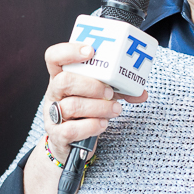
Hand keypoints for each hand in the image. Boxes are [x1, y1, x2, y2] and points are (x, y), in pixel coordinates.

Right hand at [43, 42, 147, 163]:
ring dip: (99, 107)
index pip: (54, 57)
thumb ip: (119, 90)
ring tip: (115, 109)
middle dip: (91, 85)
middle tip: (110, 92)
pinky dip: (91, 126)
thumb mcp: (100, 95)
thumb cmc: (85, 111)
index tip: (90, 51)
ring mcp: (52, 115)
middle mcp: (53, 94)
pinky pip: (71, 130)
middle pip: (64, 81)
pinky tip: (102, 124)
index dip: (69, 51)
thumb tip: (141, 93)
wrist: (71, 143)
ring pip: (71, 106)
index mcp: (61, 76)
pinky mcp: (57, 135)